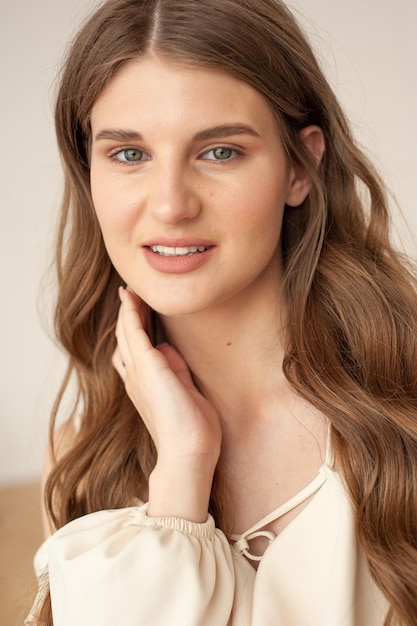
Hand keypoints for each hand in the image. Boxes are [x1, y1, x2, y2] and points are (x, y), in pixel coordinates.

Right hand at [112, 287, 221, 520]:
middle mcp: (135, 379)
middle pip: (125, 340)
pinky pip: (133, 332)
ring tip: (130, 290)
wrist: (189, 452)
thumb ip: (177, 371)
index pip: (133, 354)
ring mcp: (138, 373)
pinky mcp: (147, 366)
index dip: (132, 332)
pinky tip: (131, 297)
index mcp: (144, 387)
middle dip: (127, 316)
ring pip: (126, 333)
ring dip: (128, 310)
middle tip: (130, 294)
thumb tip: (169, 349)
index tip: (137, 312)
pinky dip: (131, 313)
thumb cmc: (193, 431)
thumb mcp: (186, 392)